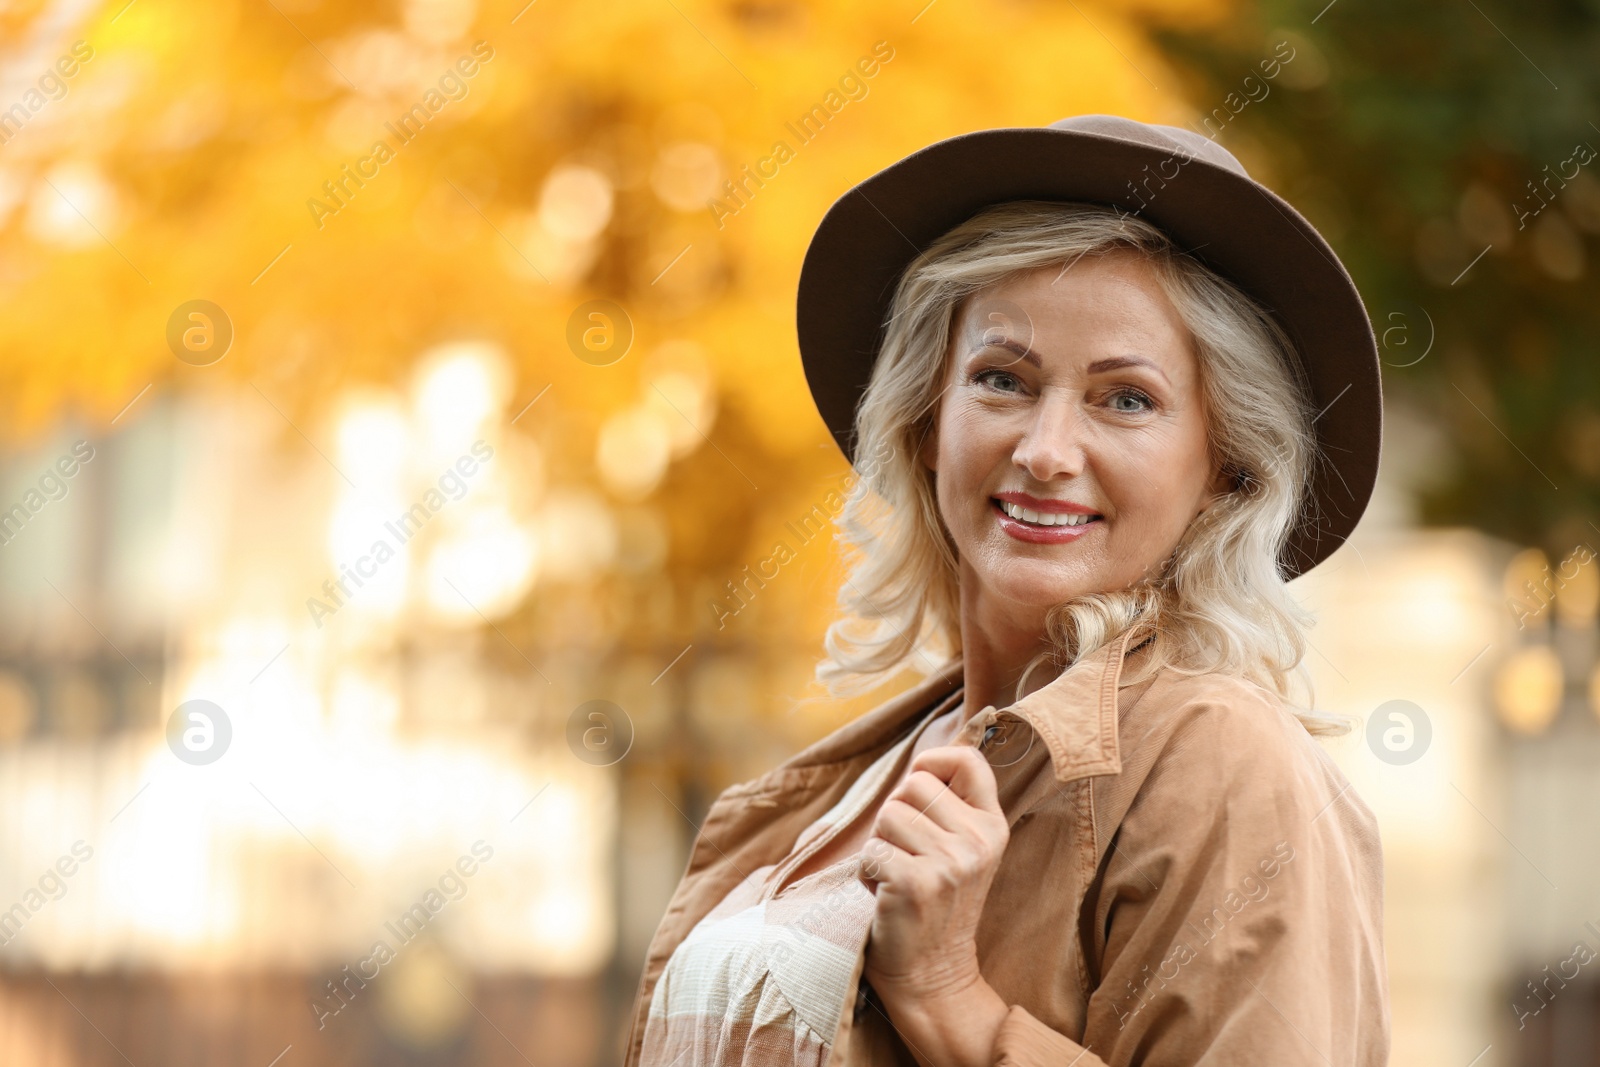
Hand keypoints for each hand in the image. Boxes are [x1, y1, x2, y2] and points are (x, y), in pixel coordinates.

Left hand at [860, 745, 1009, 1003]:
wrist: (934, 973)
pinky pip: (870, 850)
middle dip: (897, 814)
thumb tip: (921, 763)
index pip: (967, 759)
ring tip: (898, 875)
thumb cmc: (936, 903)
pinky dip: (866, 872)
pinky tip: (885, 894)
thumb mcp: (962, 851)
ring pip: (887, 815)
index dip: (933, 762)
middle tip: (908, 854)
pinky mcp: (916, 883)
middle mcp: (978, 841)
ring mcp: (950, 863)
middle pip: (913, 785)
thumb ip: (950, 806)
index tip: (920, 791)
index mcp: (992, 826)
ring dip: (880, 845)